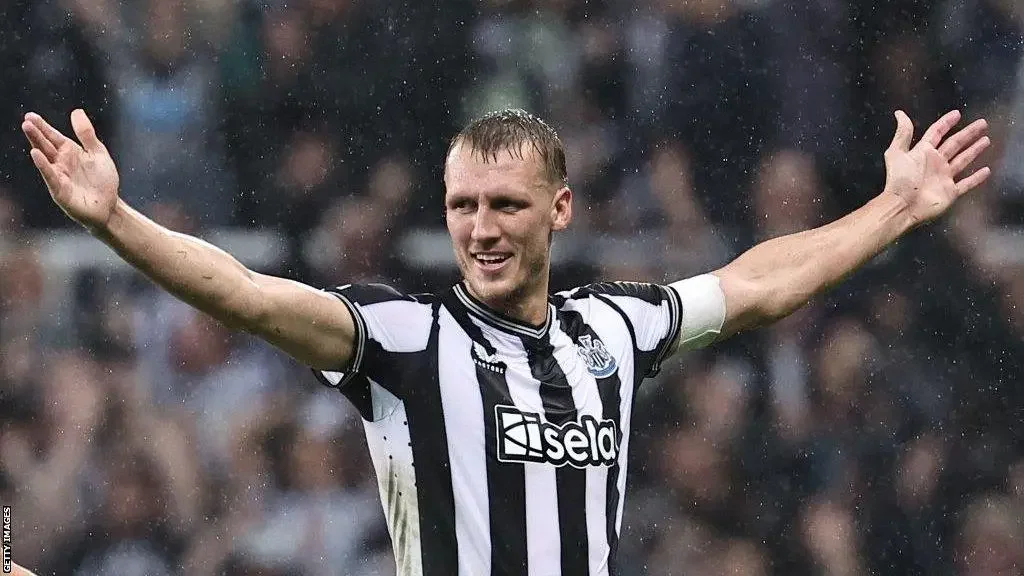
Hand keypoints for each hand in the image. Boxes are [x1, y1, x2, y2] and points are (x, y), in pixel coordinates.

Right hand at [21, 109, 119, 230]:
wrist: (109, 206)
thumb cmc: (103, 181)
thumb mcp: (98, 153)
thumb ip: (87, 134)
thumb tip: (76, 111)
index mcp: (70, 152)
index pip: (53, 136)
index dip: (43, 126)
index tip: (30, 115)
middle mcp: (61, 163)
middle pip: (46, 145)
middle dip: (36, 133)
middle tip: (26, 121)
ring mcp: (59, 176)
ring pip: (45, 158)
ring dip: (36, 144)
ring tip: (28, 130)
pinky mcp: (60, 190)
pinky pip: (50, 176)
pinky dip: (43, 165)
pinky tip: (35, 154)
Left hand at [882, 109, 990, 226]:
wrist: (902, 206)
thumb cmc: (899, 180)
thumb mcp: (897, 153)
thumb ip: (902, 134)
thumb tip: (899, 113)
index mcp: (923, 152)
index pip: (936, 133)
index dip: (946, 123)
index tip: (957, 114)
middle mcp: (935, 163)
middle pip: (955, 144)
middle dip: (968, 133)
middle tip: (982, 123)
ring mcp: (944, 177)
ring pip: (963, 160)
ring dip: (974, 150)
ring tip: (986, 140)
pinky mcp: (950, 192)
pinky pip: (966, 183)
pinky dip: (976, 178)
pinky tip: (986, 170)